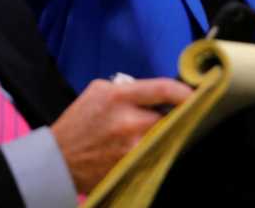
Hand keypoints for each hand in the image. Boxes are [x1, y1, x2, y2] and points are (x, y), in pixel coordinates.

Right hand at [51, 77, 192, 192]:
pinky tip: (144, 147)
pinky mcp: (134, 166)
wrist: (60, 158)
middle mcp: (129, 122)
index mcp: (118, 96)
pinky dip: (154, 149)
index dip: (185, 91)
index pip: (163, 89)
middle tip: (172, 115)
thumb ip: (126, 88)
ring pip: (165, 137)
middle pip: (170, 116)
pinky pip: (156, 154)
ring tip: (150, 133)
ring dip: (163, 134)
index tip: (194, 93)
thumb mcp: (97, 91)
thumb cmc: (79, 122)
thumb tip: (153, 92)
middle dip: (172, 116)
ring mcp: (133, 147)